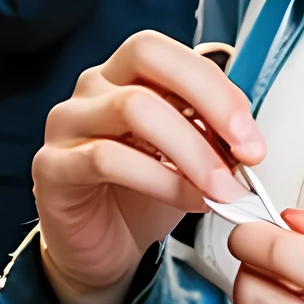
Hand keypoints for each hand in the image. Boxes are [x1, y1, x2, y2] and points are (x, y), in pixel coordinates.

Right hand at [32, 31, 266, 303]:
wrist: (103, 249)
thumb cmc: (142, 196)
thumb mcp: (190, 157)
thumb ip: (212, 133)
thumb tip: (246, 135)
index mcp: (128, 74)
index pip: (172, 53)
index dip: (219, 89)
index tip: (252, 137)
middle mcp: (94, 88)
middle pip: (147, 55)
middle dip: (209, 100)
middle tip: (245, 152)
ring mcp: (68, 122)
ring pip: (135, 108)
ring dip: (192, 151)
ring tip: (221, 188)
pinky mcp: (52, 166)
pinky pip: (108, 159)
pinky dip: (162, 180)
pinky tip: (189, 200)